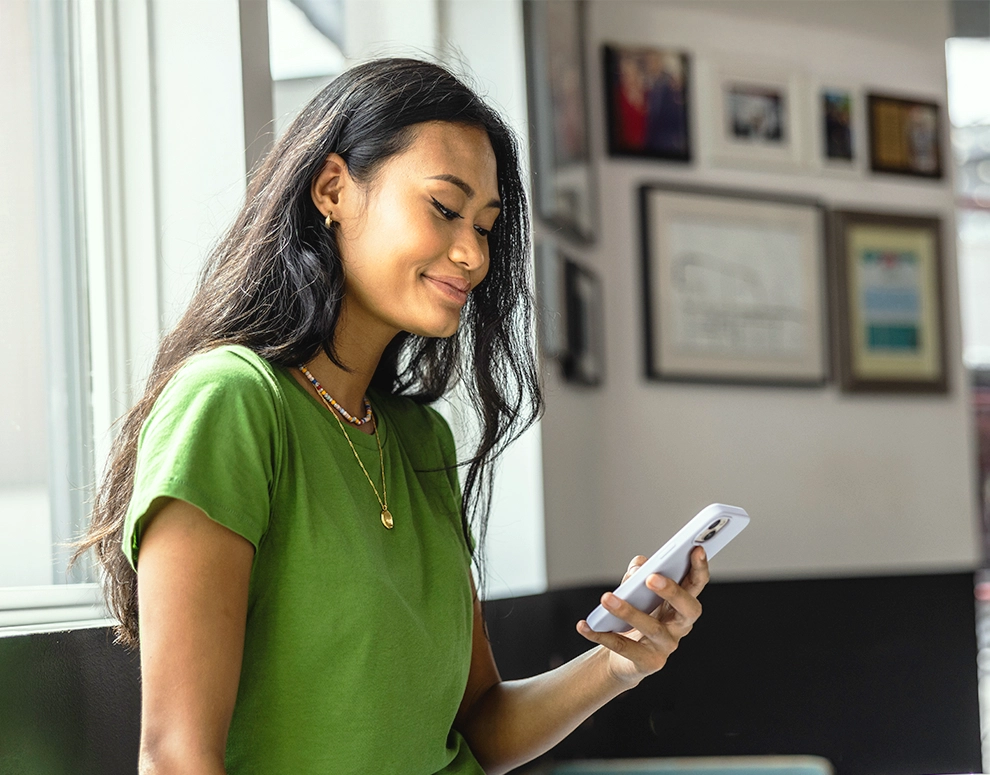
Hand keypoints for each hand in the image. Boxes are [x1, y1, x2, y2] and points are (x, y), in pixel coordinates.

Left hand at [575, 546, 708, 686]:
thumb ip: (637, 573)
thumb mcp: (636, 589)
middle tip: (650, 578)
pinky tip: (585, 625)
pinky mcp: (649, 663)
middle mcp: (681, 625)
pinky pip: (624, 648)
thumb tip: (638, 568)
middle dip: (672, 591)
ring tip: (607, 598)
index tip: (695, 548)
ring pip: (653, 628)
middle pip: (688, 608)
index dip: (700, 567)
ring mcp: (667, 646)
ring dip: (629, 611)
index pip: (697, 583)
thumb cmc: (636, 614)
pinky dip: (602, 635)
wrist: (624, 656)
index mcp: (682, 602)